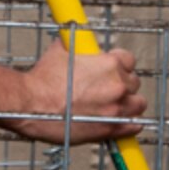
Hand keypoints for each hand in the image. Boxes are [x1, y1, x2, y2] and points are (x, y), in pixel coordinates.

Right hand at [3, 40, 144, 145]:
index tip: (112, 70)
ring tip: (114, 106)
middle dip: (122, 84)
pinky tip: (121, 122)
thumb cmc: (42, 80)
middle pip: (133, 82)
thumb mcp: (60, 50)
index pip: (129, 60)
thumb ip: (78, 46)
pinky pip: (134, 127)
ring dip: (128, 104)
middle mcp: (117, 85)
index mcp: (109, 64)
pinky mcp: (111, 129)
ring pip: (138, 104)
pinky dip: (130, 125)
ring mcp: (116, 109)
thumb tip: (79, 41)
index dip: (119, 65)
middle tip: (107, 89)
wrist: (30, 105)